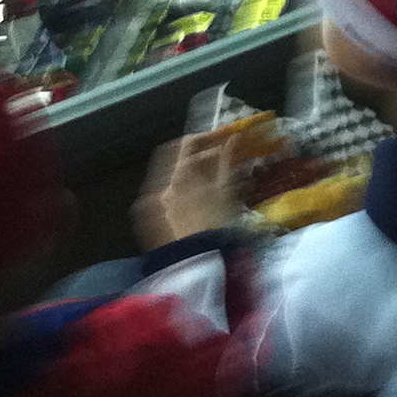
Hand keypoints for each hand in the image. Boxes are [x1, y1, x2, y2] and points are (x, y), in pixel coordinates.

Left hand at [134, 127, 246, 249]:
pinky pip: (175, 190)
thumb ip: (227, 159)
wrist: (201, 259)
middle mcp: (166, 183)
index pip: (190, 143)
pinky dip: (189, 183)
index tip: (226, 137)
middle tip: (220, 152)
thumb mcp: (226, 188)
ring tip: (217, 173)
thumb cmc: (217, 223)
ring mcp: (163, 200)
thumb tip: (234, 138)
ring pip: (177, 173)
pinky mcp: (164, 214)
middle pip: (179, 156)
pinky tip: (206, 191)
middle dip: (200, 151)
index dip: (210, 136)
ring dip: (195, 167)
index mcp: (181, 174)